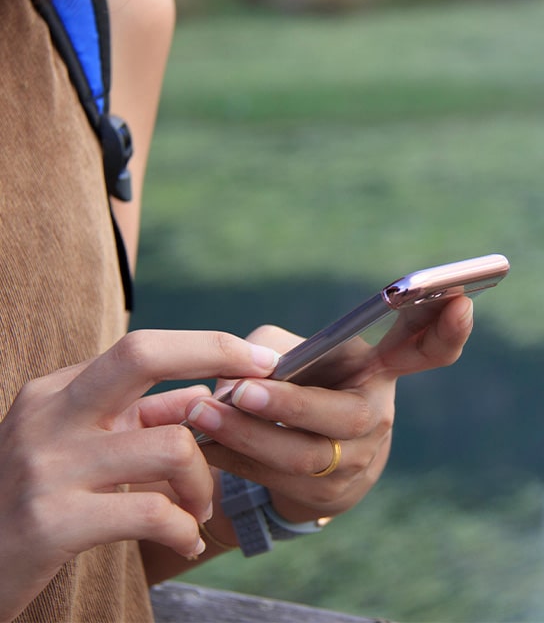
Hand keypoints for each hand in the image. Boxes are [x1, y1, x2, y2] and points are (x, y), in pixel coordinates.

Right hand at [0, 330, 278, 620]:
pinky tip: (186, 541)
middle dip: (216, 353)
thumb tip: (202, 397)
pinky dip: (184, 528)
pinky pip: (151, 511)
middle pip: (142, 354)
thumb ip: (140, 419)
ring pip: (170, 444)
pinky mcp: (50, 522)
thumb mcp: (81, 445)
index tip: (258, 357)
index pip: (142, 347)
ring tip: (199, 509)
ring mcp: (48, 465)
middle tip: (263, 381)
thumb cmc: (32, 497)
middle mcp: (51, 414)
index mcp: (59, 390)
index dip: (208, 344)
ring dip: (203, 483)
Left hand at [184, 297, 472, 522]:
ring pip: (302, 455)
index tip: (458, 299)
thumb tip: (237, 371)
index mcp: (378, 371)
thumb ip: (267, 350)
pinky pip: (277, 480)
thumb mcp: (290, 354)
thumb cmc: (296, 384)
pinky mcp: (328, 497)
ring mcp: (357, 463)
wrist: (298, 453)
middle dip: (287, 405)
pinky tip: (203, 445)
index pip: (425, 351)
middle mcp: (375, 417)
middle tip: (239, 392)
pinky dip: (236, 460)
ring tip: (201, 416)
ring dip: (246, 435)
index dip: (445, 330)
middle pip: (342, 416)